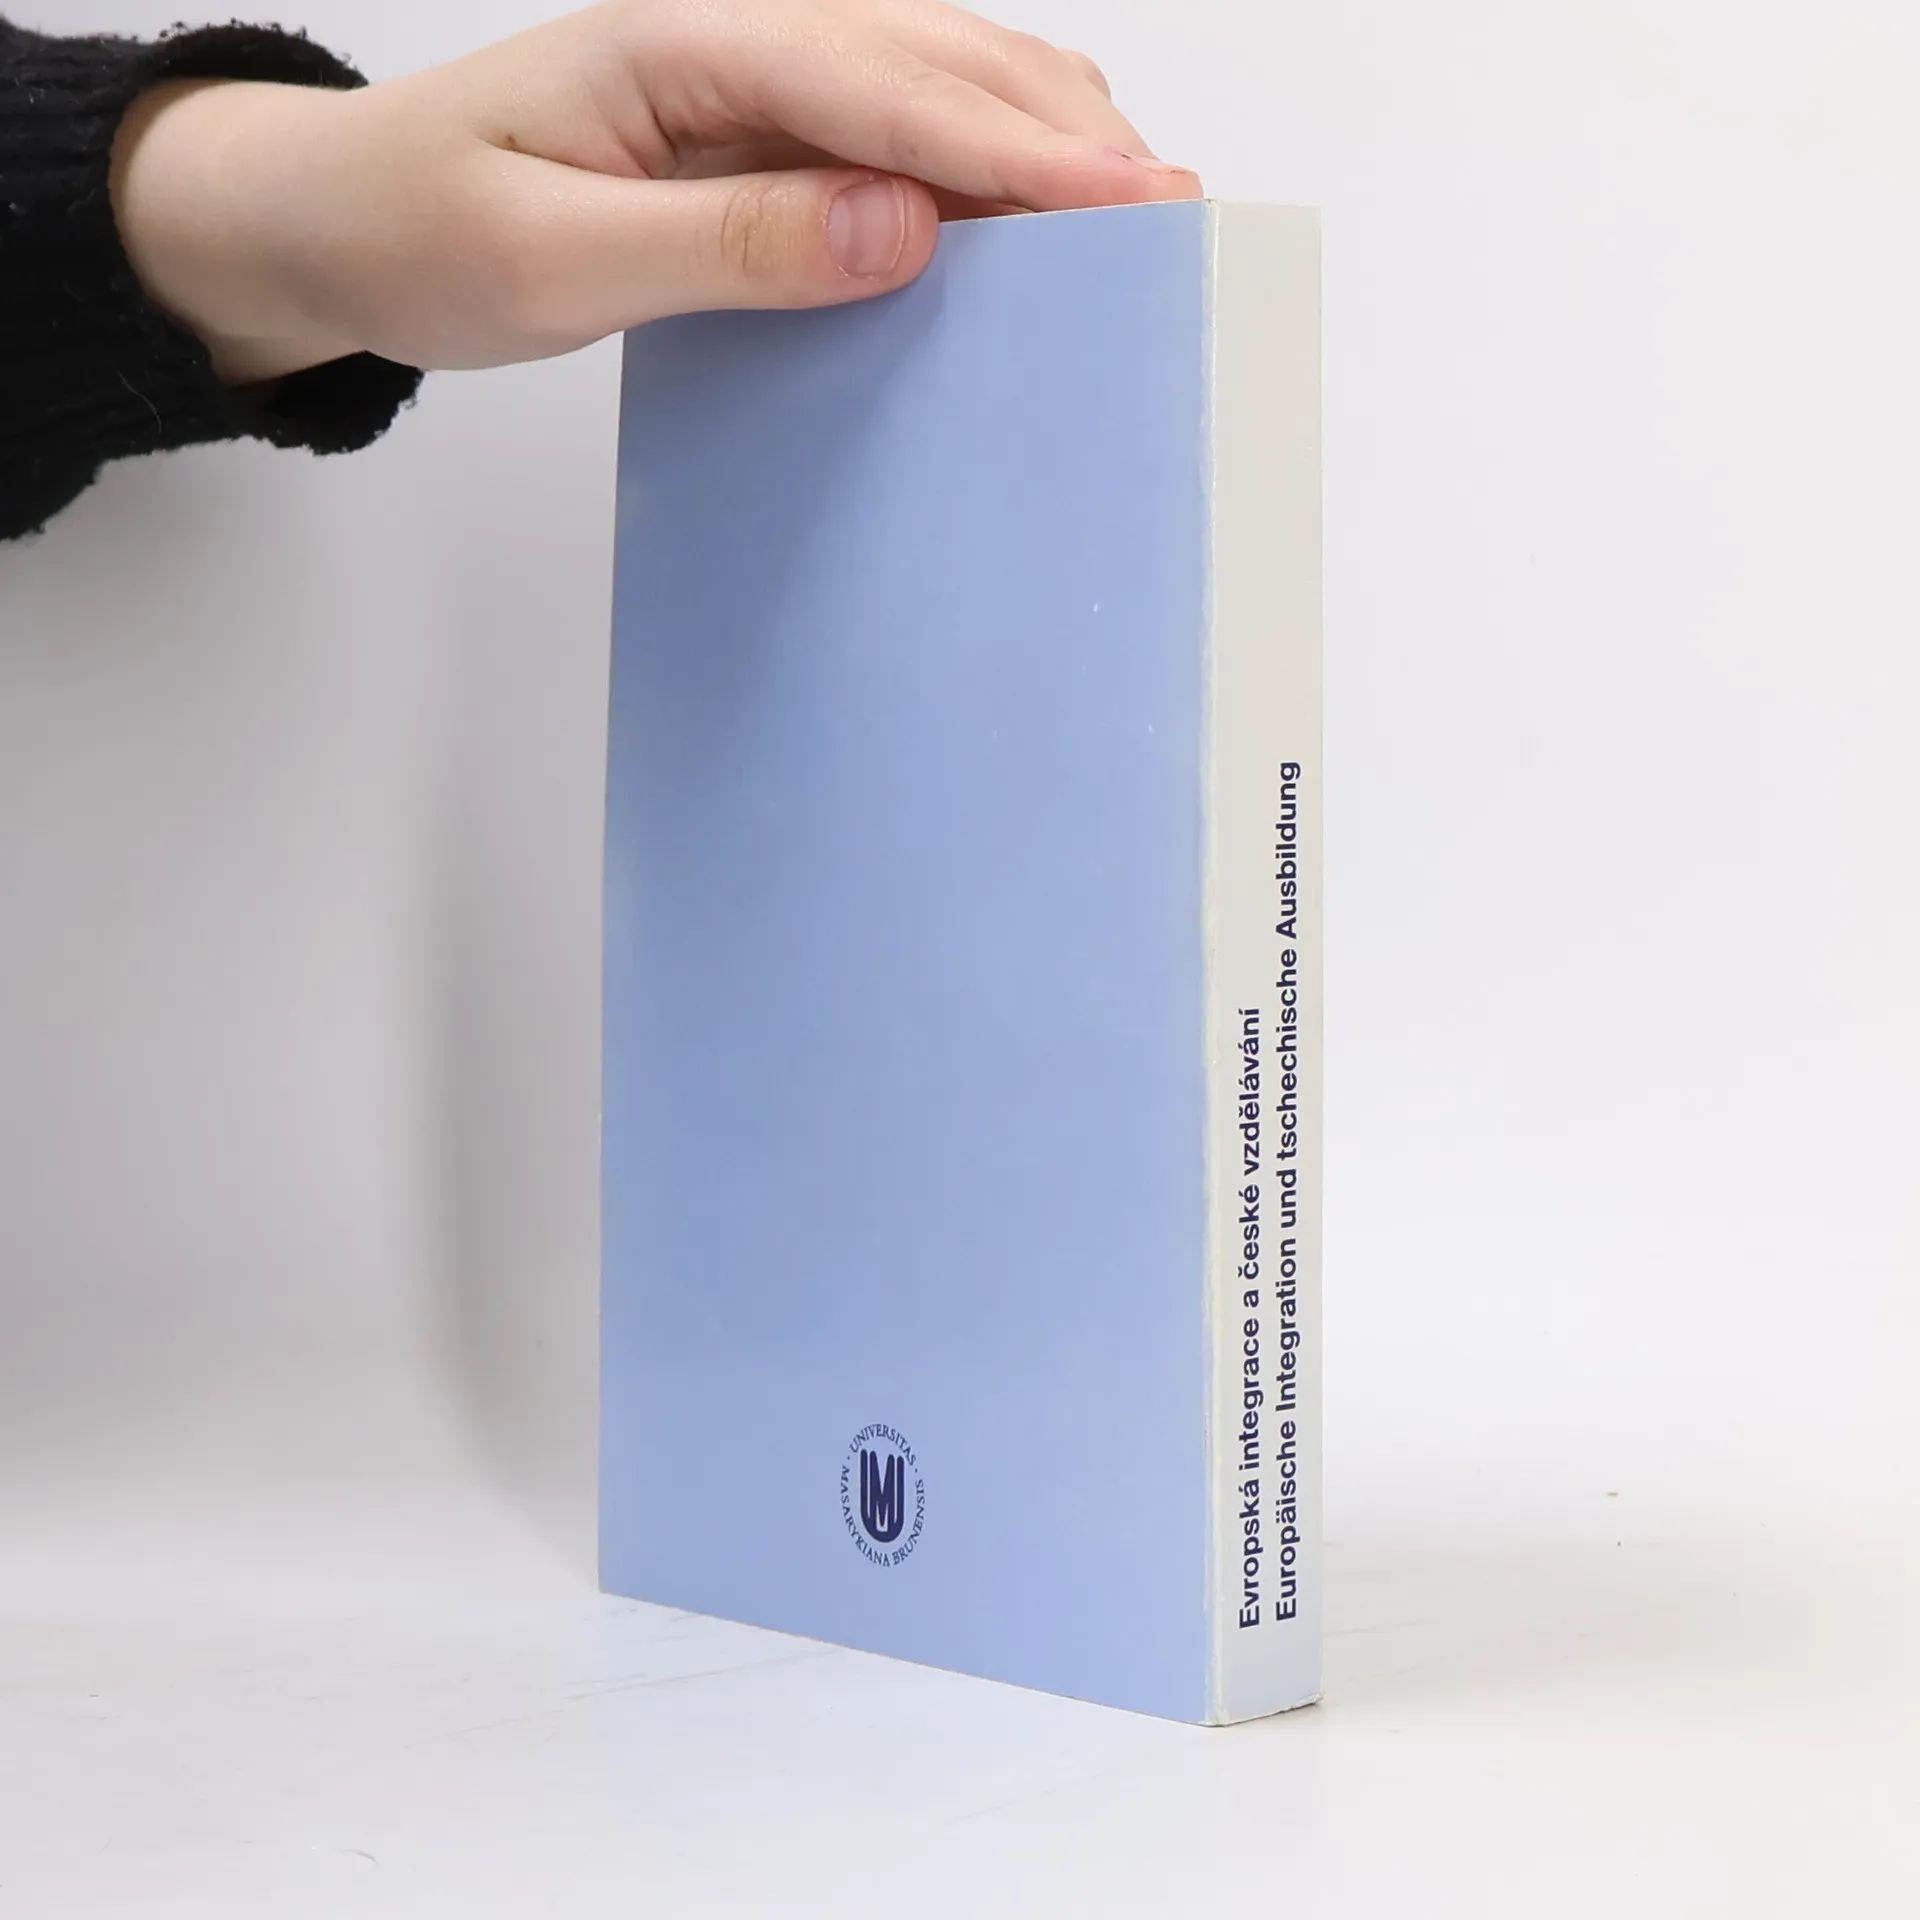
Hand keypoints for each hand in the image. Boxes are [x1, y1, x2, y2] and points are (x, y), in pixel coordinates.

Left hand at [110, 0, 1201, 384]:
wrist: (336, 222)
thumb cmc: (418, 232)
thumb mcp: (552, 259)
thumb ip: (728, 245)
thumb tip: (903, 229)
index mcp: (681, 41)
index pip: (884, 84)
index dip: (1014, 147)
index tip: (1126, 201)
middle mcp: (730, 35)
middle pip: (937, 56)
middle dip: (1062, 131)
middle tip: (1173, 212)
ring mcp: (745, 79)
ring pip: (930, 81)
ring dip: (1034, 139)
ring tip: (1131, 210)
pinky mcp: (750, 134)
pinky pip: (887, 137)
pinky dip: (973, 171)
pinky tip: (1022, 220)